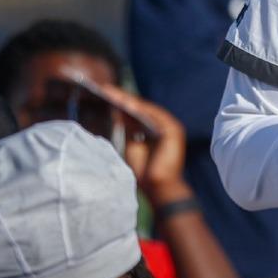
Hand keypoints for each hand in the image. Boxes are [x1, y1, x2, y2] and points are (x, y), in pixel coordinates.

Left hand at [95, 84, 191, 205]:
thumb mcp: (132, 146)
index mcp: (156, 130)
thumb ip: (128, 130)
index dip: (121, 103)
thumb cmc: (146, 173)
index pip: (137, 113)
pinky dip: (141, 108)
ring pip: (147, 109)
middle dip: (123, 98)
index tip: (104, 94)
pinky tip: (126, 103)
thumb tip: (118, 112)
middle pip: (141, 108)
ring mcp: (171, 126)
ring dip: (129, 100)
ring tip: (112, 93)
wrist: (159, 189)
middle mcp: (164, 125)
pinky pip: (155, 115)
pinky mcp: (174, 130)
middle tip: (104, 89)